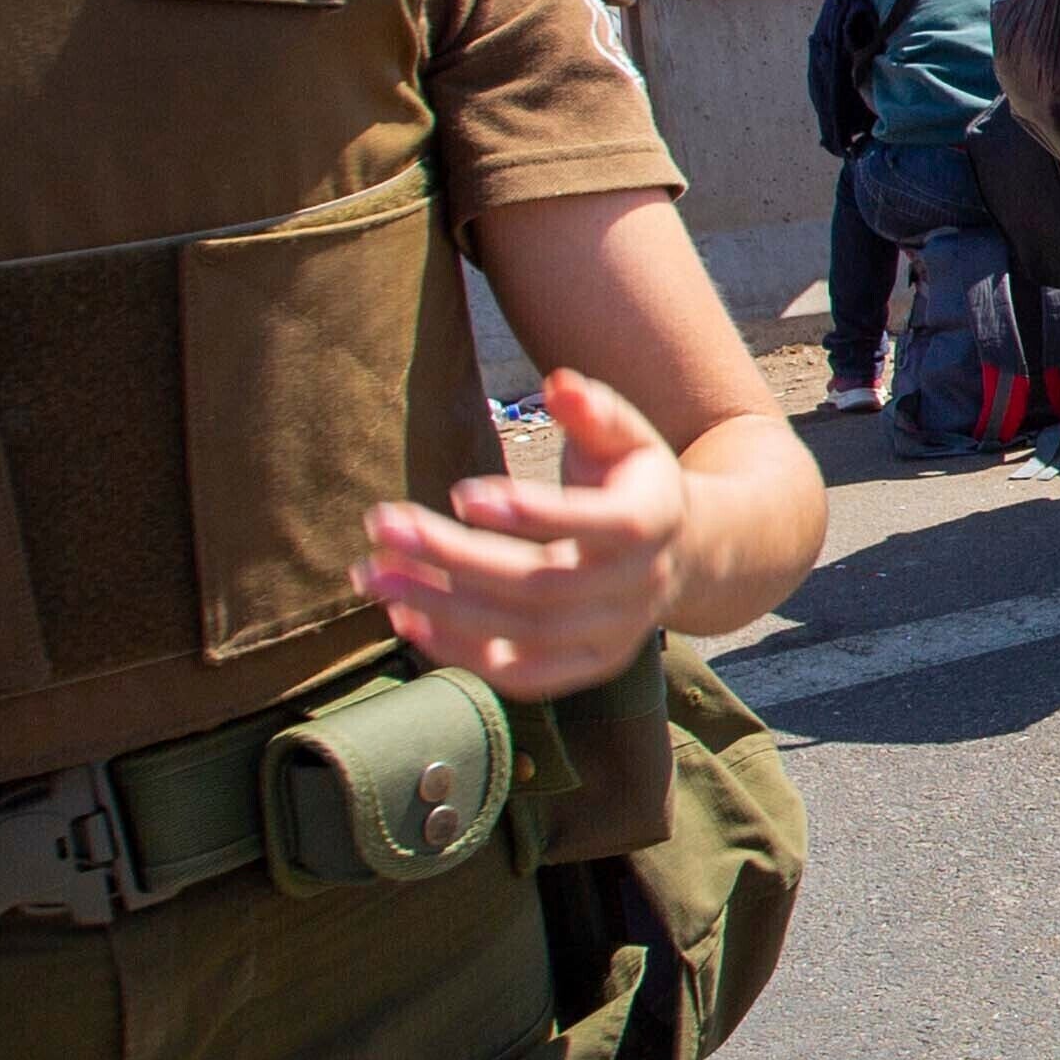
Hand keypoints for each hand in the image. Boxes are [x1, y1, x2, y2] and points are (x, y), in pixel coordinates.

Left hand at [358, 367, 694, 700]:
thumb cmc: (633, 481)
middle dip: (455, 557)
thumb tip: (558, 384)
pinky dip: (462, 653)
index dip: (533, 513)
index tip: (460, 493)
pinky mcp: (587, 667)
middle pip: (541, 583)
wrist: (683, 554)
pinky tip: (407, 620)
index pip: (599, 525)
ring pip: (523, 632)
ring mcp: (614, 636)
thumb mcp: (626, 436)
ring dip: (442, 606)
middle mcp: (638, 587)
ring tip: (375, 574)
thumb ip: (595, 410)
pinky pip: (521, 675)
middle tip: (384, 527)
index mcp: (654, 521)